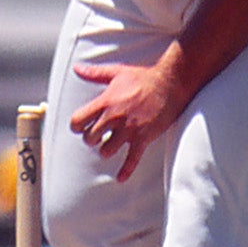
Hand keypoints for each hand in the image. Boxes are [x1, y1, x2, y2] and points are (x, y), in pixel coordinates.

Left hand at [71, 57, 183, 183]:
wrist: (170, 84)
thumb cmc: (143, 77)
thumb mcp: (116, 72)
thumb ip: (94, 73)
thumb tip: (77, 68)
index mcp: (106, 101)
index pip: (79, 120)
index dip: (77, 125)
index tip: (81, 126)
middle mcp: (114, 117)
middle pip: (90, 138)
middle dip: (92, 138)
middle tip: (97, 135)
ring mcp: (129, 129)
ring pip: (106, 151)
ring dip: (106, 150)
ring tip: (110, 145)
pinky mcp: (143, 138)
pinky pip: (132, 160)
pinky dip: (125, 171)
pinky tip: (120, 178)